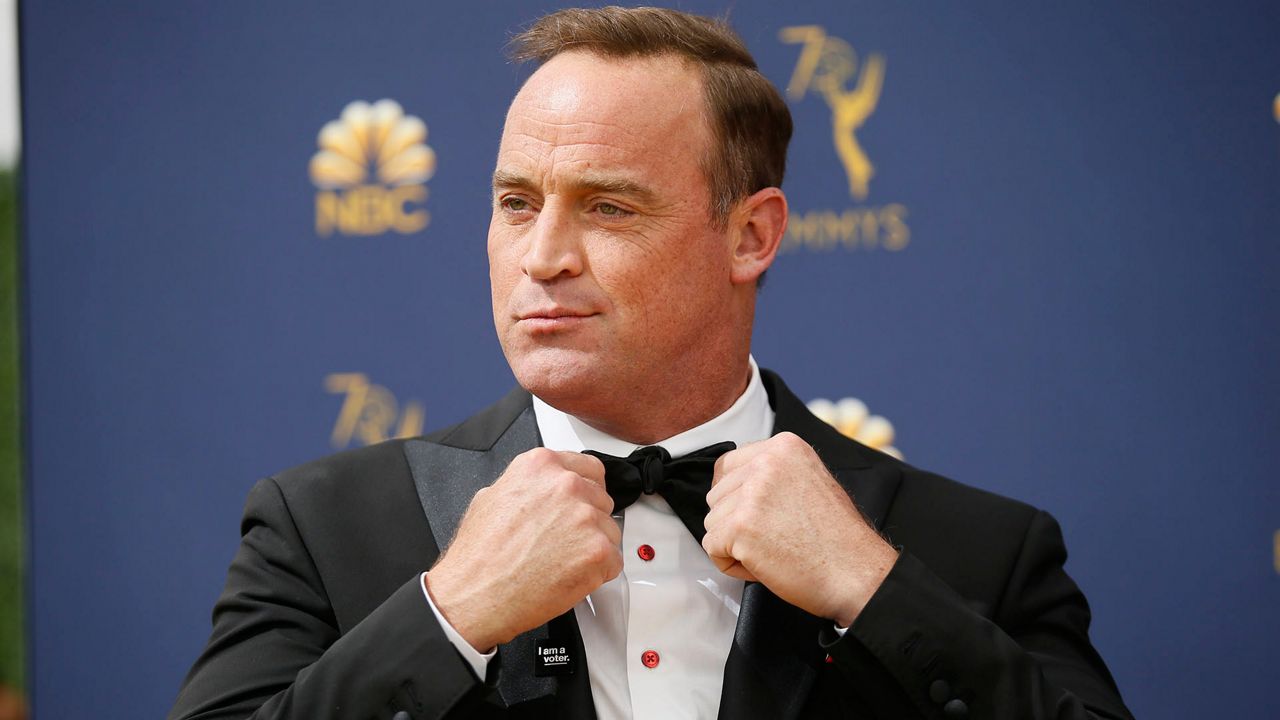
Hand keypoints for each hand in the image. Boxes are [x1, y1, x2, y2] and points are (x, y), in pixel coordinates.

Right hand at [425, 448, 620, 650]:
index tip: (582, 503)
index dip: (586, 490)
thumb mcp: (492, 497)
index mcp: (541, 466)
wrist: (475, 595)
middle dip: (587, 521)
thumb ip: (528, 486)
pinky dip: (598, 573)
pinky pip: (614, 561)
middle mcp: (566, 485)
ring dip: (593, 547)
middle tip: (564, 541)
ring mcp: (584, 517)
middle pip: (601, 500)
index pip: (589, 468)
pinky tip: (569, 576)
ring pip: (610, 530)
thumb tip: (541, 490)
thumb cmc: (479, 556)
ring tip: (560, 561)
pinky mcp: (597, 550)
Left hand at [702, 432, 896, 625]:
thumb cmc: (838, 539)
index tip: (758, 515)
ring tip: (773, 550)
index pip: (729, 465)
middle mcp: (766, 462)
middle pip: (717, 494)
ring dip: (734, 543)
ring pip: (713, 521)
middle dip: (736, 521)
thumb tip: (736, 483)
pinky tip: (764, 564)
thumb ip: (774, 474)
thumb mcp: (810, 481)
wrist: (856, 573)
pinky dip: (731, 564)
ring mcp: (752, 493)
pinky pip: (712, 547)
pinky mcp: (741, 526)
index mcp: (784, 446)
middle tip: (774, 537)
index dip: (737, 497)